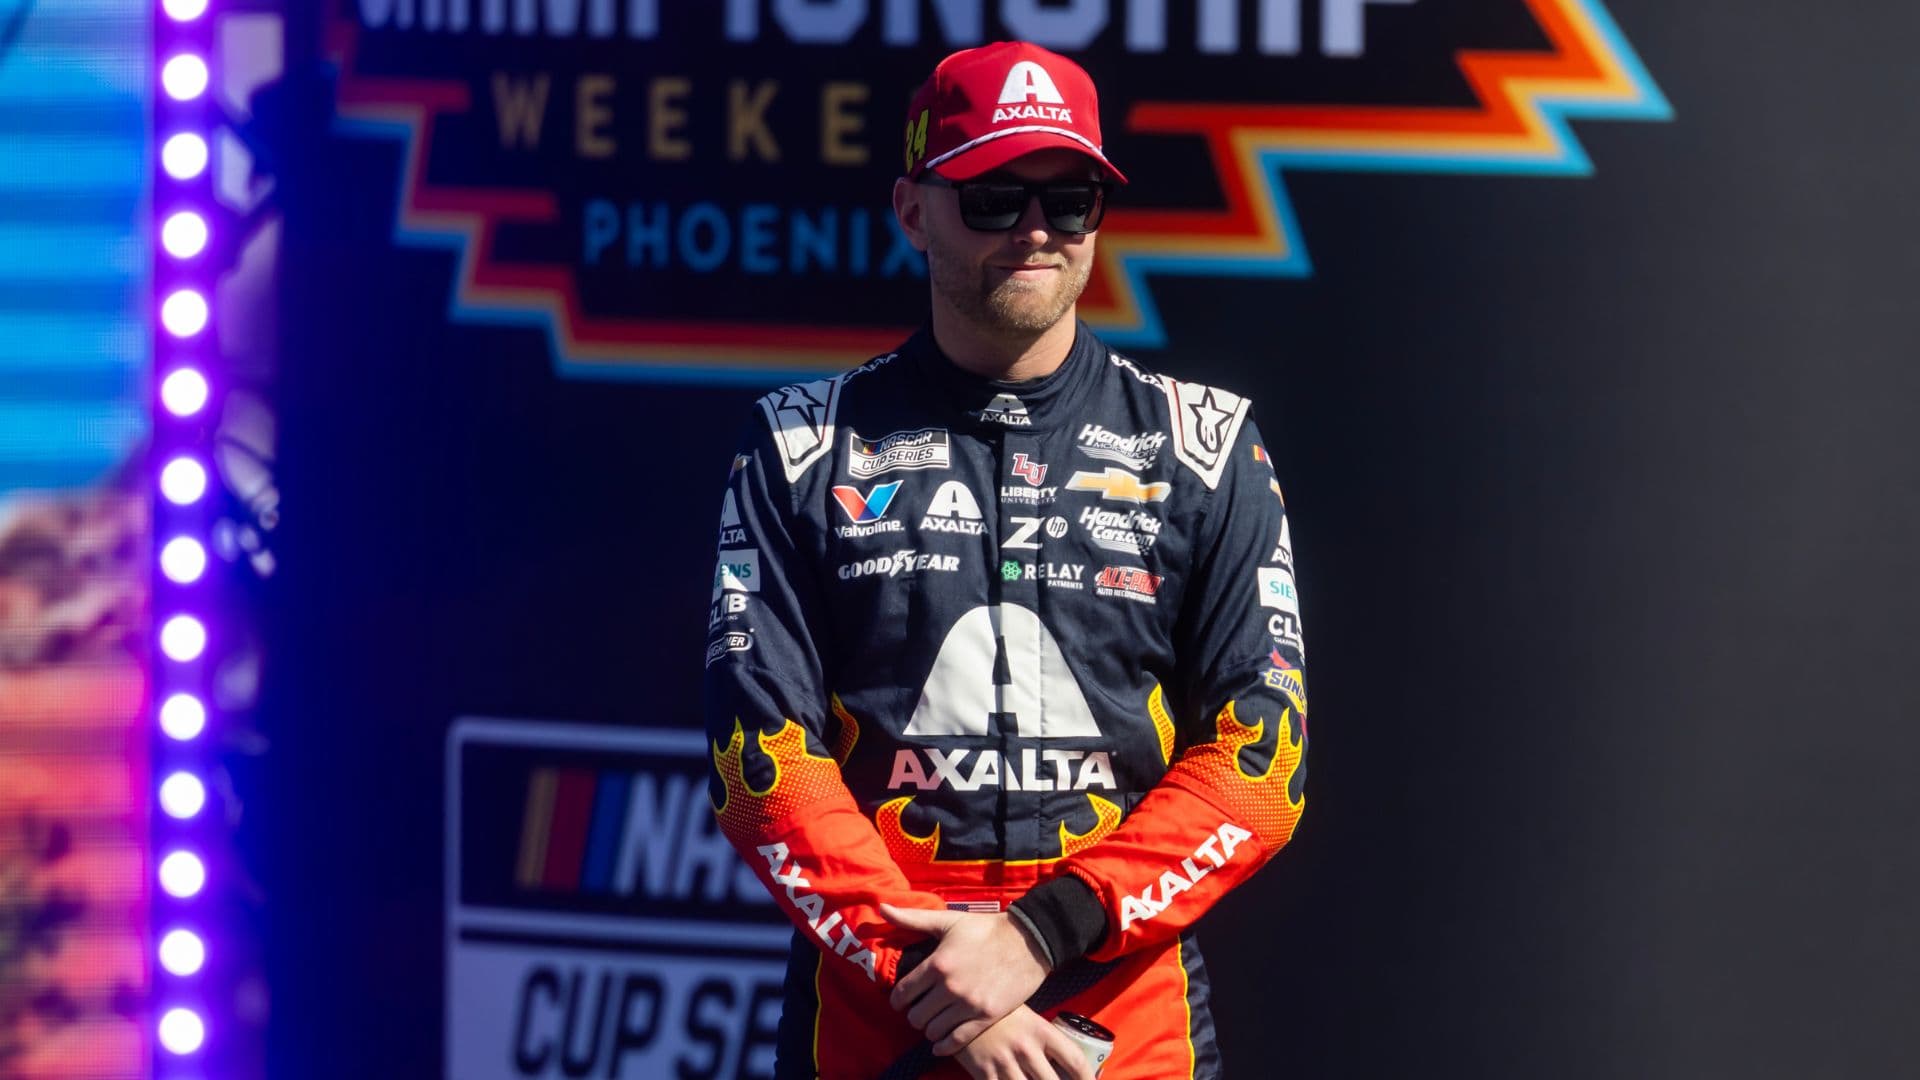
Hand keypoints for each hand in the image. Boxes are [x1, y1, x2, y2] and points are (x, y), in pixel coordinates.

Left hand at [880, 903, 1050, 1054]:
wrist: (1028, 940)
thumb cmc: (985, 929)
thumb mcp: (947, 921)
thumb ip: (911, 919)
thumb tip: (881, 908)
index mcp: (937, 964)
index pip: (903, 994)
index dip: (898, 1000)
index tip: (901, 1000)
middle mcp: (950, 987)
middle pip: (916, 1016)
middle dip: (914, 1014)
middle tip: (919, 1009)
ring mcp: (968, 1005)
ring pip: (933, 1031)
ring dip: (929, 1028)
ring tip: (933, 1020)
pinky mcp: (986, 1017)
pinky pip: (956, 1042)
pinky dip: (944, 1046)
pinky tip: (941, 1043)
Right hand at [953, 1006, 1095, 1079]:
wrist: (958, 1001)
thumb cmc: (997, 1009)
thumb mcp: (1026, 1016)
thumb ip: (1043, 1039)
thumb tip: (1063, 1062)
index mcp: (1041, 1030)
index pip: (1075, 1060)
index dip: (1087, 1079)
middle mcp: (1026, 1048)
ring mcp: (1004, 1061)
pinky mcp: (983, 1072)